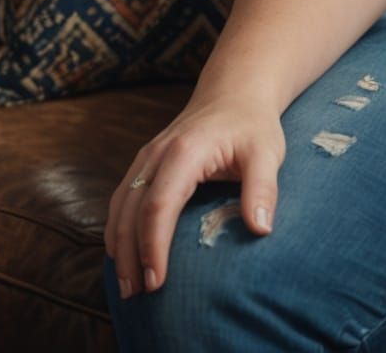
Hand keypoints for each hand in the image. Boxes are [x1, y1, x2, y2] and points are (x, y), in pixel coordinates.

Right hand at [104, 87, 285, 299]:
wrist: (235, 91)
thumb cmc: (253, 125)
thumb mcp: (267, 153)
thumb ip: (263, 189)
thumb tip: (262, 230)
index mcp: (185, 152)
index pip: (159, 207)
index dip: (153, 247)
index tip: (157, 281)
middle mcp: (157, 154)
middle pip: (131, 212)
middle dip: (130, 256)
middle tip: (138, 294)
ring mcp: (146, 157)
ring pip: (119, 207)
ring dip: (118, 246)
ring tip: (127, 284)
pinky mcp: (144, 163)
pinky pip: (122, 199)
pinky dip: (118, 228)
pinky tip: (123, 253)